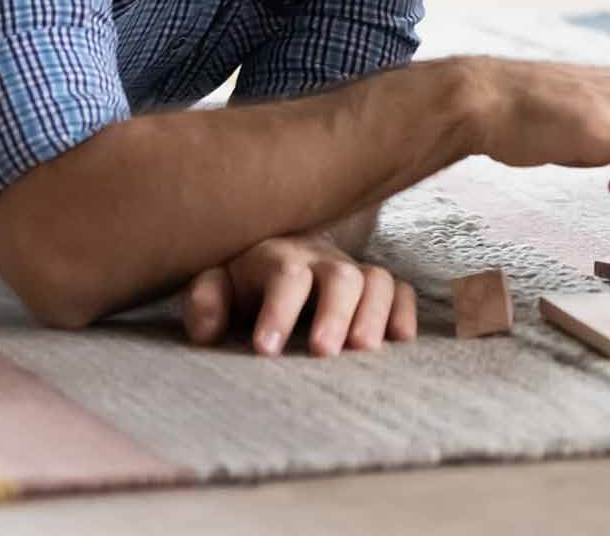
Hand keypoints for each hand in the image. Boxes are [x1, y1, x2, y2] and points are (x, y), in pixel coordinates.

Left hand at [180, 233, 414, 356]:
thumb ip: (205, 301)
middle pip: (341, 275)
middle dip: (335, 313)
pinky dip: (404, 311)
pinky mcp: (374, 287)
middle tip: (324, 352)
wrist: (273, 256)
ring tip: (364, 351)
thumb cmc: (241, 281)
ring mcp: (353, 271)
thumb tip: (208, 331)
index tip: (266, 349)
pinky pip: (401, 290)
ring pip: (377, 280)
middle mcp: (322, 260)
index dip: (279, 310)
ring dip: (375, 314)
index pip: (286, 276)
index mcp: (278, 257)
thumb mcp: (213, 284)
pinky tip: (399, 341)